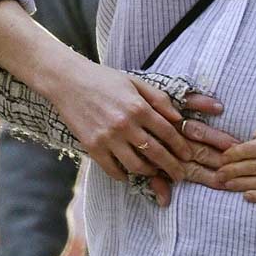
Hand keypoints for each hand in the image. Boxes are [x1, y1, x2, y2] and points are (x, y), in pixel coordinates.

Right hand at [49, 65, 215, 202]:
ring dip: (149, 173)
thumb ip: (159, 99)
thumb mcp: (135, 82)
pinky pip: (112, 169)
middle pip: (156, 153)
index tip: (188, 156)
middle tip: (180, 175)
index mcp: (138, 107)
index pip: (168, 132)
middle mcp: (124, 124)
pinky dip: (123, 175)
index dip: (181, 147)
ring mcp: (107, 138)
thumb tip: (179, 118)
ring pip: (136, 166)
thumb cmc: (104, 79)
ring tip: (155, 172)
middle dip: (172, 167)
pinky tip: (129, 174)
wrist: (67, 81)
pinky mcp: (92, 147)